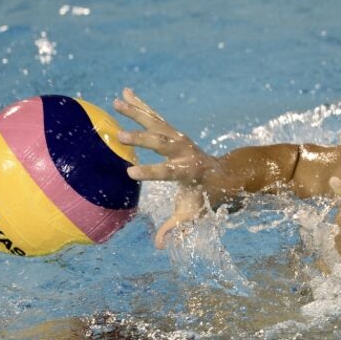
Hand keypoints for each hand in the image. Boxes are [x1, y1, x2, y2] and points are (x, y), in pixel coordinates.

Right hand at [113, 88, 219, 247]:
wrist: (225, 175)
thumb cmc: (205, 197)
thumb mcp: (194, 214)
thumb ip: (178, 228)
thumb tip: (160, 246)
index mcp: (190, 172)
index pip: (169, 172)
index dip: (151, 172)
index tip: (129, 172)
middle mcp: (185, 151)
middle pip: (162, 142)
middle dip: (142, 139)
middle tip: (119, 136)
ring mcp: (179, 138)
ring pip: (157, 122)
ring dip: (136, 112)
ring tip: (116, 101)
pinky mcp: (173, 131)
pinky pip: (155, 116)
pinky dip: (140, 105)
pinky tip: (125, 93)